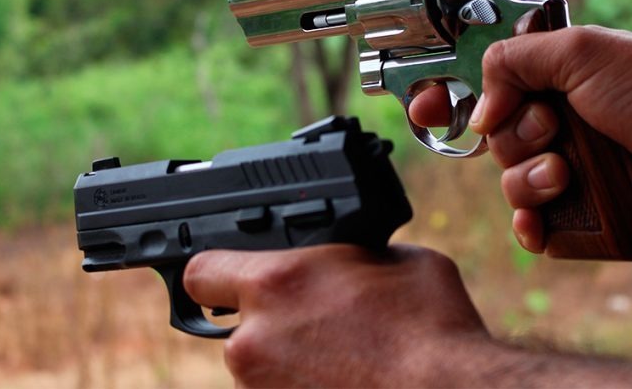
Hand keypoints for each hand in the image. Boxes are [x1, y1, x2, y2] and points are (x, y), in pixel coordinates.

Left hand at [183, 244, 491, 386]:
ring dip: (286, 354)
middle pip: (234, 322)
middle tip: (312, 317)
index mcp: (277, 282)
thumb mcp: (398, 259)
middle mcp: (254, 339)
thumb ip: (353, 255)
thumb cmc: (431, 329)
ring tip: (339, 353)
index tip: (233, 275)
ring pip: (257, 362)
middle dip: (265, 317)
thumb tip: (352, 259)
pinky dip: (301, 384)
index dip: (218, 271)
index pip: (200, 271)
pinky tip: (343, 376)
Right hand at [410, 26, 631, 251]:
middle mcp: (554, 126)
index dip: (449, 99)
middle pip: (492, 142)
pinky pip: (535, 228)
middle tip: (555, 128)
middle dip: (516, 139)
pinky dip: (532, 227)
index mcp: (549, 83)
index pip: (483, 91)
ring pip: (510, 186)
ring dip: (530, 180)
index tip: (426, 106)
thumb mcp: (580, 51)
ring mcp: (568, 170)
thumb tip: (481, 110)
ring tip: (568, 171)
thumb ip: (513, 61)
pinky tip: (539, 225)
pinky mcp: (583, 213)